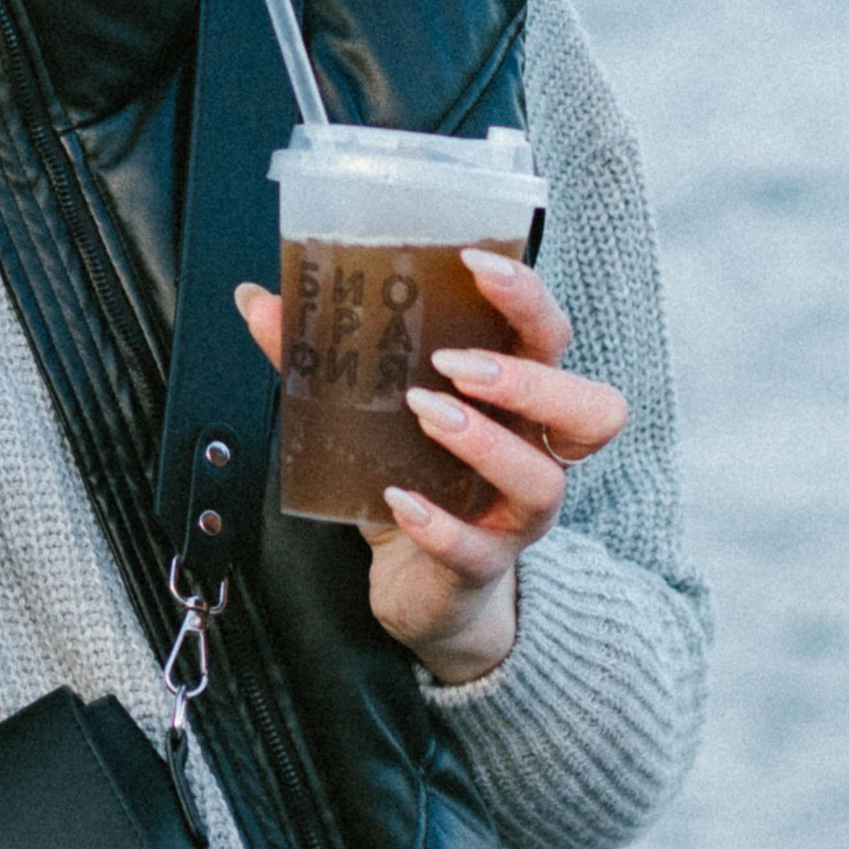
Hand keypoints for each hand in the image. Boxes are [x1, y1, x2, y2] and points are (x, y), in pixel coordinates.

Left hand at [235, 250, 627, 685]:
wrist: (423, 583)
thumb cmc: (417, 478)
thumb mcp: (373, 413)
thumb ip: (321, 357)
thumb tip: (259, 300)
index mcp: (517, 399)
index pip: (550, 337)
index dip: (528, 299)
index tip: (475, 264)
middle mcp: (535, 452)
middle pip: (590, 408)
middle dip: (526, 379)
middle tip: (453, 362)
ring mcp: (516, 515)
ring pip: (543, 480)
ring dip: (485, 441)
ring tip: (426, 414)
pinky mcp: (482, 566)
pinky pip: (475, 550)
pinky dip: (437, 525)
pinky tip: (397, 499)